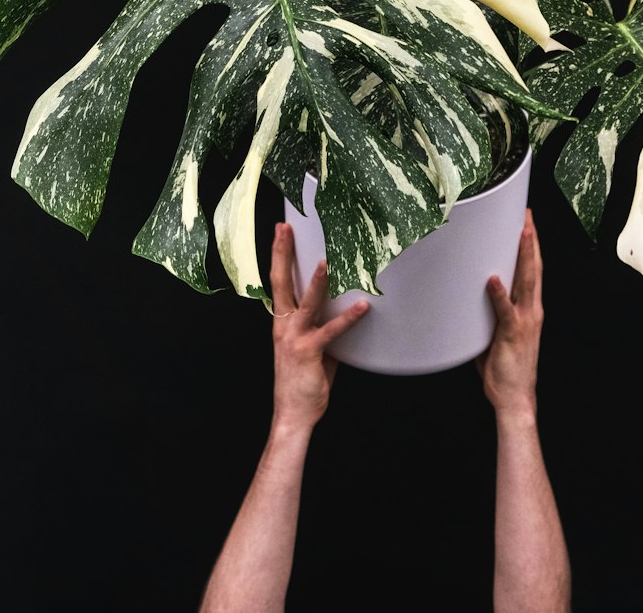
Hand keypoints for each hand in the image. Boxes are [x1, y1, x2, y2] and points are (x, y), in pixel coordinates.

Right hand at [269, 222, 369, 431]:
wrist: (293, 414)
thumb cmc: (303, 380)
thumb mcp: (311, 345)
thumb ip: (322, 324)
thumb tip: (341, 308)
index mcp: (282, 321)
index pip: (278, 281)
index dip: (279, 254)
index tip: (281, 230)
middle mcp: (284, 325)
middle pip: (281, 282)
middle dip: (283, 253)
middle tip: (286, 228)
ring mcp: (294, 337)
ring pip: (306, 302)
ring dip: (316, 281)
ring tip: (327, 261)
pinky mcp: (309, 351)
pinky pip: (331, 331)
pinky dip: (348, 318)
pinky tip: (364, 307)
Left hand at [477, 208, 542, 419]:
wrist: (515, 399)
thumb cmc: (504, 367)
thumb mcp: (496, 332)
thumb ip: (489, 312)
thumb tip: (471, 294)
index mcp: (530, 309)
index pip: (532, 270)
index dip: (531, 246)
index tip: (527, 223)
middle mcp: (532, 311)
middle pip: (533, 268)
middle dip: (530, 239)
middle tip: (526, 215)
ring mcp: (524, 321)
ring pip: (525, 281)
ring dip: (523, 255)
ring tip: (521, 232)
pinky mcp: (512, 334)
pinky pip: (505, 311)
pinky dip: (499, 293)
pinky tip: (493, 278)